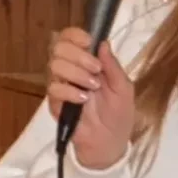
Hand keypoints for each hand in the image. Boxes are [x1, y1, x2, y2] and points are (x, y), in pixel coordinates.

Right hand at [47, 27, 133, 169]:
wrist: (109, 143)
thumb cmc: (118, 114)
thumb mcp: (123, 88)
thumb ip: (113, 66)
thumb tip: (103, 42)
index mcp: (87, 61)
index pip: (69, 37)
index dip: (75, 35)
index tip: (88, 42)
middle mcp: (70, 69)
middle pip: (58, 47)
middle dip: (78, 55)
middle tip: (96, 70)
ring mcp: (61, 85)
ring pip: (54, 65)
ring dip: (76, 73)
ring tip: (92, 87)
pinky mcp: (55, 103)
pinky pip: (53, 89)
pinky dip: (69, 92)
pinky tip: (83, 100)